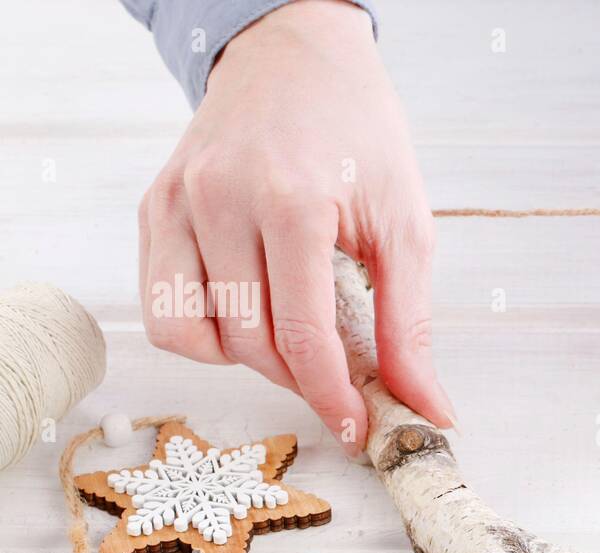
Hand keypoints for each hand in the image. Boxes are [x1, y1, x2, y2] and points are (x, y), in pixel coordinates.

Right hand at [138, 0, 456, 451]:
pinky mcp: (154, 209)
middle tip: (338, 375)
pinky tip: (249, 312)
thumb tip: (427, 406)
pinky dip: (205, 332)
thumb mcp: (406, 224)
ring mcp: (178, 204)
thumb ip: (410, 324)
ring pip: (194, 334)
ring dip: (250, 358)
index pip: (301, 334)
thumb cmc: (359, 134)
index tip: (355, 429)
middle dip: (300, 378)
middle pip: (250, 342)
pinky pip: (162, 307)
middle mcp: (221, 201)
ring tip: (293, 336)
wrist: (296, 58)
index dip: (331, 397)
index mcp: (292, 202)